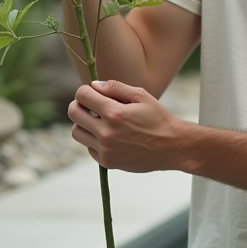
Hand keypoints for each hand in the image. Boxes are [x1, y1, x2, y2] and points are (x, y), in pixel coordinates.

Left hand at [68, 80, 184, 172]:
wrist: (172, 147)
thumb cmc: (158, 118)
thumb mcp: (141, 96)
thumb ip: (115, 87)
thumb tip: (93, 85)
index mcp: (115, 113)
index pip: (82, 96)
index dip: (85, 90)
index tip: (93, 92)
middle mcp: (106, 133)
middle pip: (74, 113)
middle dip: (79, 104)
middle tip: (91, 105)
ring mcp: (105, 150)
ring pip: (76, 132)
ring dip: (83, 123)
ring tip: (99, 120)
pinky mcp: (107, 162)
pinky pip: (88, 147)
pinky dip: (94, 139)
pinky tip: (110, 135)